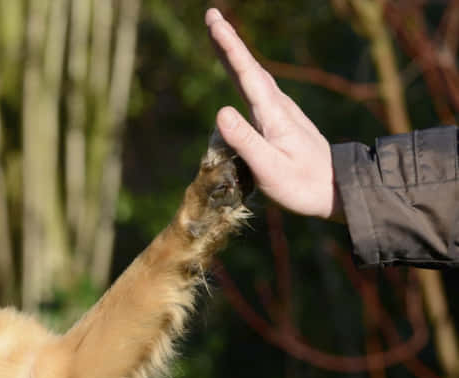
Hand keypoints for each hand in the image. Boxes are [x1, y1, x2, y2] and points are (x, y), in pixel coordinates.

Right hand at [205, 8, 342, 220]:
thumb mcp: (270, 169)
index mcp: (274, 114)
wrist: (336, 190)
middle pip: (249, 68)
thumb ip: (246, 141)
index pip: (247, 75)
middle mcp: (278, 106)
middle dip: (229, 42)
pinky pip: (255, 89)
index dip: (230, 48)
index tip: (215, 23)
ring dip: (234, 55)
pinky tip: (238, 72)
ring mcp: (280, 112)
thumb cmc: (302, 185)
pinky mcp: (280, 121)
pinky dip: (242, 72)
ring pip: (252, 76)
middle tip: (211, 16)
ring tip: (218, 36)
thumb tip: (221, 109)